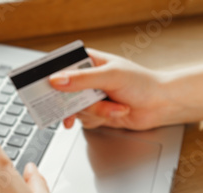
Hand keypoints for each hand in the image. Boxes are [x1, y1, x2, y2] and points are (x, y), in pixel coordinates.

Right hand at [49, 49, 202, 129]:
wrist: (161, 106)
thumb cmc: (142, 83)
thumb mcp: (110, 76)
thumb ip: (81, 79)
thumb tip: (56, 80)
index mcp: (89, 61)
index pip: (61, 66)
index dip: (49, 76)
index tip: (41, 86)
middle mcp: (87, 79)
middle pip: (63, 92)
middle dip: (72, 103)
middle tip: (70, 109)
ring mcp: (91, 97)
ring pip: (75, 109)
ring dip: (96, 112)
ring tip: (114, 107)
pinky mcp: (96, 113)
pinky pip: (85, 120)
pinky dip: (100, 120)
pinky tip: (114, 114)